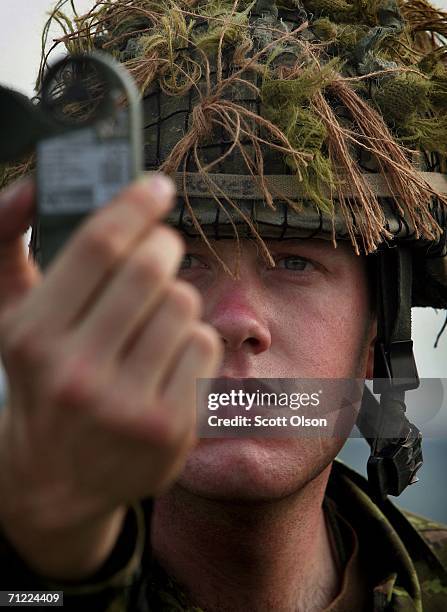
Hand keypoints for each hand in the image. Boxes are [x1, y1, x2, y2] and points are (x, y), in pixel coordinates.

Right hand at [0, 175, 221, 578]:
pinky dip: (191, 338)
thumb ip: (8, 244)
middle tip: (161, 247)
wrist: (57, 478)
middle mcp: (78, 373)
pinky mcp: (170, 428)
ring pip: (184, 304)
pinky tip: (168, 357)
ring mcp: (128, 406)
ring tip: (154, 318)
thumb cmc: (41, 382)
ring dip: (175, 298)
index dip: (135, 205)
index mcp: (34, 337)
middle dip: (163, 245)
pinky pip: (204, 344)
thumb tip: (32, 185)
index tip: (158, 186)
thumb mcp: (10, 316)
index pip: (98, 247)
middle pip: (150, 269)